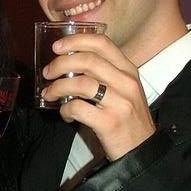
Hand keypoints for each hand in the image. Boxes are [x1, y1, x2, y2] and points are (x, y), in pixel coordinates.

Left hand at [40, 34, 155, 160]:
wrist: (142, 150)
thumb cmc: (129, 120)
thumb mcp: (125, 91)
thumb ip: (105, 75)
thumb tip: (70, 65)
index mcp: (129, 71)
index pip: (102, 44)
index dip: (76, 41)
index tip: (58, 46)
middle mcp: (126, 83)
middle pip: (88, 60)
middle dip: (60, 64)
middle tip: (47, 73)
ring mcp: (119, 102)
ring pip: (81, 83)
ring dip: (58, 87)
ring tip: (49, 94)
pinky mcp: (109, 123)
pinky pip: (79, 108)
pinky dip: (65, 110)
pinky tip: (66, 115)